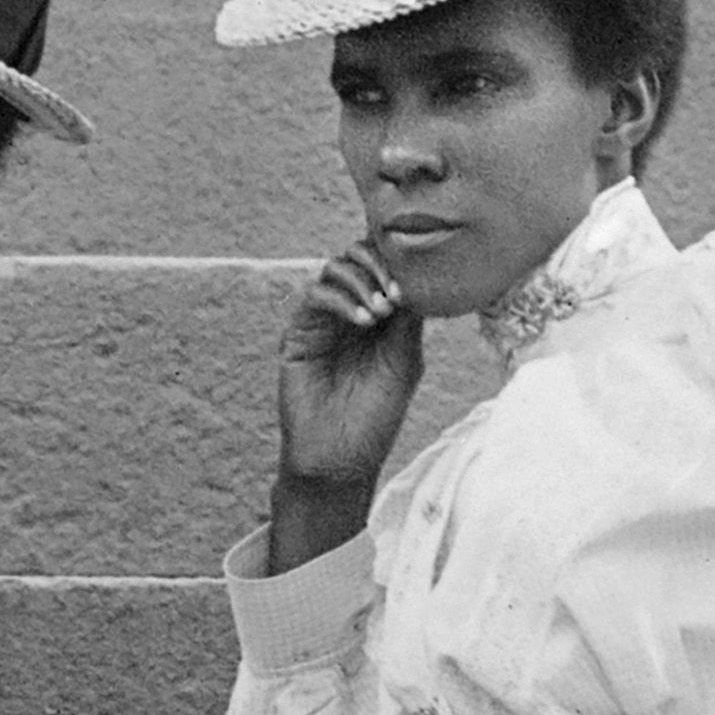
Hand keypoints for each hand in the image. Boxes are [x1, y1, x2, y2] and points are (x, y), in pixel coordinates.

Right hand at [268, 243, 419, 568]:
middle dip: (379, 264)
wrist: (340, 457)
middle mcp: (349, 311)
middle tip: (395, 293)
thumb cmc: (377, 416)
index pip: (384, 268)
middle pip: (357, 256)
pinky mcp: (299, 332)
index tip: (413, 287)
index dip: (397, 263)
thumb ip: (409, 318)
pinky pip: (315, 294)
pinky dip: (342, 299)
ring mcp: (323, 320)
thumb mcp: (405, 361)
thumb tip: (415, 276)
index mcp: (379, 316)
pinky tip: (364, 321)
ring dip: (362, 280)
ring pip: (334, 267)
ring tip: (381, 311)